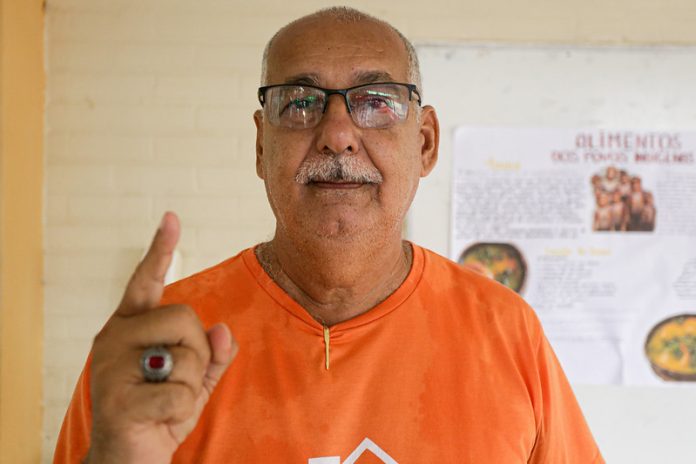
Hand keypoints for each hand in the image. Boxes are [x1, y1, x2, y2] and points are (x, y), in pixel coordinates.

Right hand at [86, 212, 237, 463]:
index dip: (160, 250)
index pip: (146, 281)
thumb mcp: (194, 381)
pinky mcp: (117, 399)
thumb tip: (224, 330)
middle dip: (199, 351)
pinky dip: (183, 412)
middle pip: (184, 316)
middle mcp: (113, 337)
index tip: (172, 217)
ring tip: (165, 402)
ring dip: (191, 385)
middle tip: (180, 381)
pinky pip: (181, 392)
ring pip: (187, 353)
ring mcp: (110, 367)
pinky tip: (159, 421)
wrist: (128, 461)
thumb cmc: (160, 415)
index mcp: (129, 327)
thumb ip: (212, 355)